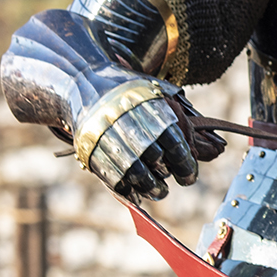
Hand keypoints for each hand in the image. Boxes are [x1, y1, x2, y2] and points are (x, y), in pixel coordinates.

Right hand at [74, 85, 222, 199]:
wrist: (83, 82)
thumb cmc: (128, 92)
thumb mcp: (155, 94)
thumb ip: (177, 120)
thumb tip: (193, 153)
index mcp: (149, 107)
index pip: (175, 144)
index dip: (185, 165)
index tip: (188, 177)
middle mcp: (129, 123)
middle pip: (155, 159)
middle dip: (165, 174)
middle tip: (167, 180)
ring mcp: (108, 138)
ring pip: (135, 173)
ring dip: (150, 188)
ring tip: (158, 192)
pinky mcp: (91, 150)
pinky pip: (112, 177)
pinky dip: (127, 191)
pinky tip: (136, 194)